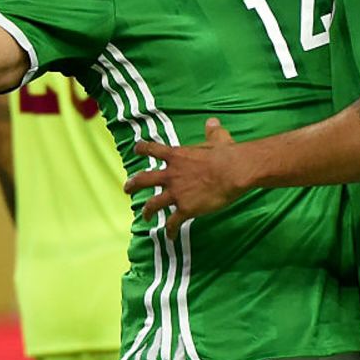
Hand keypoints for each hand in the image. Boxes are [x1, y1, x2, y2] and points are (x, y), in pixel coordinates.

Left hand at [123, 118, 246, 238]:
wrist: (233, 171)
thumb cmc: (226, 154)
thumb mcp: (218, 139)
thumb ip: (212, 132)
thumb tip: (212, 122)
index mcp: (177, 156)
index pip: (152, 149)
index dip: (142, 149)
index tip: (136, 149)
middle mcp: (171, 174)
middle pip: (144, 179)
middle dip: (133, 184)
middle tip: (127, 188)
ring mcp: (176, 193)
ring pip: (153, 204)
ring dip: (147, 211)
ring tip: (145, 216)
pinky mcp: (186, 209)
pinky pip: (173, 222)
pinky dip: (170, 230)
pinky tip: (170, 237)